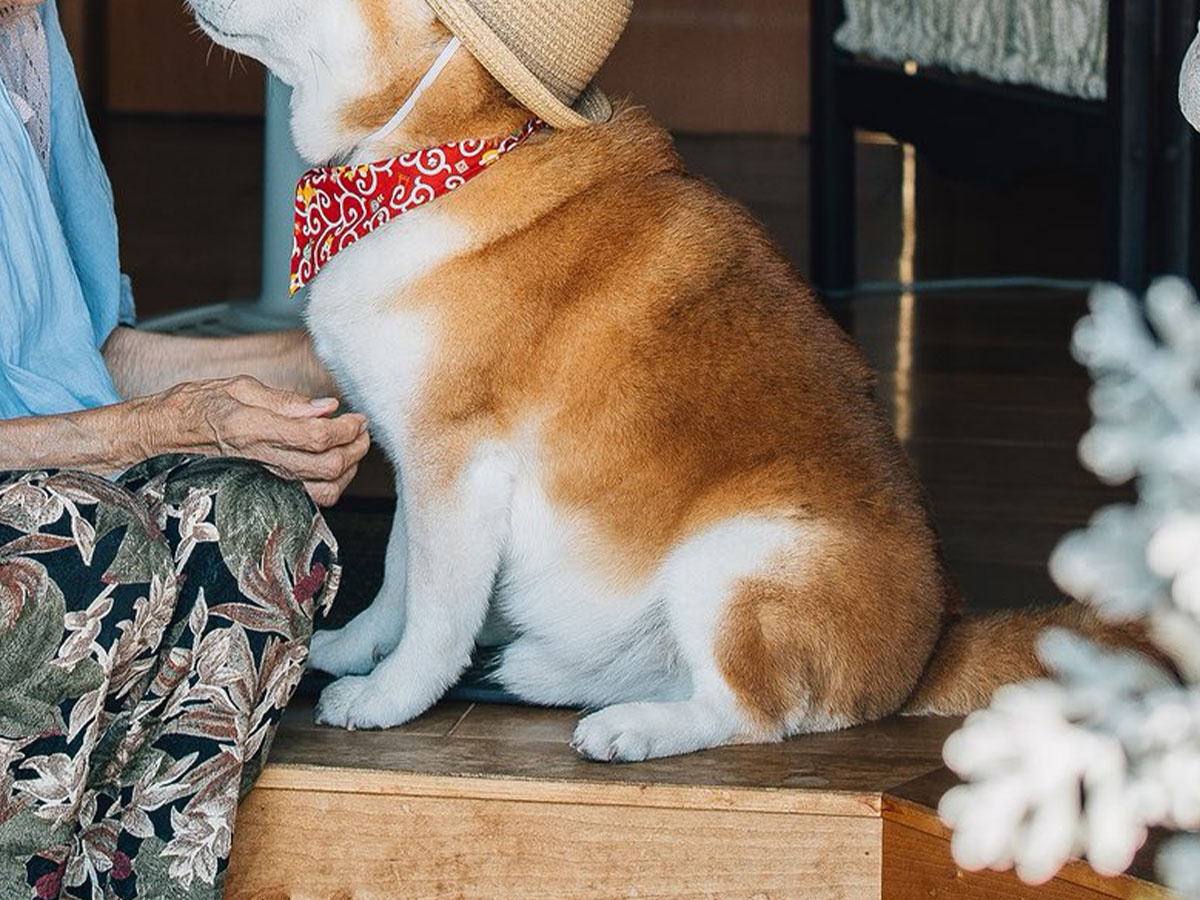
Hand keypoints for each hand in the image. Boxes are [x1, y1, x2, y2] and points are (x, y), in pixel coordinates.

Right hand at [142, 376, 369, 506]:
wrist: (161, 439)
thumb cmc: (197, 408)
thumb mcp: (238, 388)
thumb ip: (287, 401)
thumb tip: (328, 408)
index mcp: (255, 428)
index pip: (317, 436)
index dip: (347, 428)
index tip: (357, 417)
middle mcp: (261, 460)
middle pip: (328, 466)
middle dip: (356, 448)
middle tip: (360, 431)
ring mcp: (264, 481)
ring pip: (325, 490)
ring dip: (348, 470)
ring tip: (351, 448)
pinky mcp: (266, 493)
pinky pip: (310, 501)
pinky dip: (331, 485)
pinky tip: (331, 466)